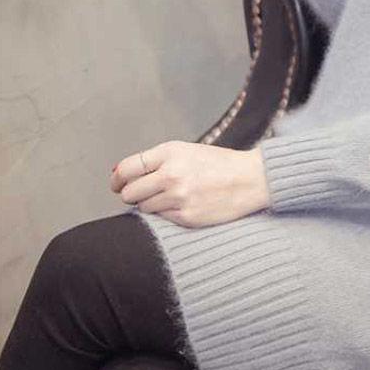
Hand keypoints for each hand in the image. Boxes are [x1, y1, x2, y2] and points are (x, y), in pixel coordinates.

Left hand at [110, 140, 269, 227]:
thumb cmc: (218, 164)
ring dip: (151, 204)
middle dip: (132, 193)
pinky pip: (161, 218)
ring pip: (143, 207)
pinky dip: (167, 213)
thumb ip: (155, 160)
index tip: (116, 184)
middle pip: (129, 192)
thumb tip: (118, 175)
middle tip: (144, 192)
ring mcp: (179, 197)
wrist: (252, 179)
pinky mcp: (187, 217)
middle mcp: (172, 174)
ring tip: (172, 196)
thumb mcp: (187, 151)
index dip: (117, 179)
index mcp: (170, 152)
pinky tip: (184, 204)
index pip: (126, 169)